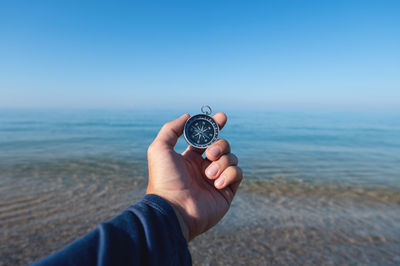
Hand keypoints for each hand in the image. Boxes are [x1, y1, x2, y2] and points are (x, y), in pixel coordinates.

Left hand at [146, 113, 242, 240]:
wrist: (174, 209)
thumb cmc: (165, 179)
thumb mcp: (159, 149)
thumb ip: (171, 129)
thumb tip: (188, 116)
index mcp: (190, 158)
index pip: (206, 138)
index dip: (214, 126)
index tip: (222, 117)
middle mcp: (204, 168)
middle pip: (222, 145)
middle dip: (219, 145)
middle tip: (210, 153)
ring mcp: (216, 179)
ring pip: (231, 158)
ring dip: (222, 162)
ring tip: (209, 175)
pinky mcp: (227, 191)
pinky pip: (238, 173)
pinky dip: (229, 174)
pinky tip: (216, 184)